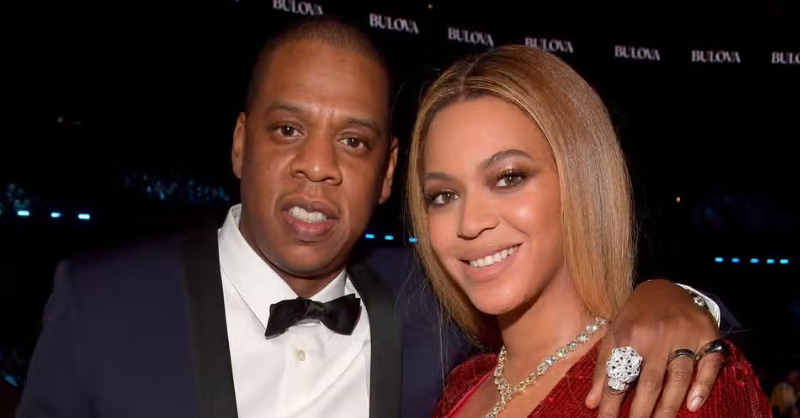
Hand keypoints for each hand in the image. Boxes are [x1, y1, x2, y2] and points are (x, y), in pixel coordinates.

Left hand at [585, 279, 722, 417]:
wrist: (666, 287)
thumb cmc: (636, 316)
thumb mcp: (614, 334)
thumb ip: (603, 368)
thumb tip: (592, 403)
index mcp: (630, 335)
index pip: (619, 377)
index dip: (611, 404)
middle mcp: (657, 336)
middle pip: (650, 382)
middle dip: (641, 412)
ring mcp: (684, 335)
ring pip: (678, 377)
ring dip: (669, 406)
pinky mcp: (708, 336)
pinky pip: (709, 365)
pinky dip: (702, 385)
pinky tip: (693, 405)